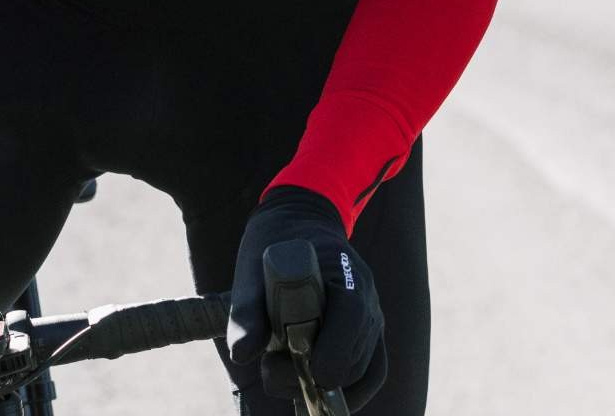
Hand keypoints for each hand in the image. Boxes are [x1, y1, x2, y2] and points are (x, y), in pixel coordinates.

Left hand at [226, 187, 387, 409]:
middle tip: (269, 368)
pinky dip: (346, 392)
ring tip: (283, 372)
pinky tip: (312, 390)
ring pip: (363, 372)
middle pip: (356, 358)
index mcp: (345, 274)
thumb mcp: (251, 269)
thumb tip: (241, 355)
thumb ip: (246, 311)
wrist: (301, 221)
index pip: (353, 317)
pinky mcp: (368, 336)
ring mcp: (373, 321)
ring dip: (324, 386)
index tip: (301, 370)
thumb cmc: (275, 243)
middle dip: (313, 377)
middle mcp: (368, 300)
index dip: (331, 351)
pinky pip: (370, 373)